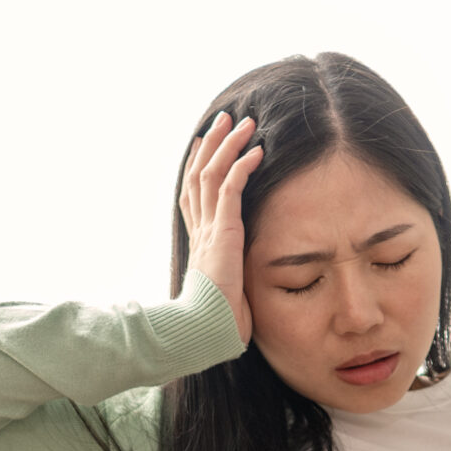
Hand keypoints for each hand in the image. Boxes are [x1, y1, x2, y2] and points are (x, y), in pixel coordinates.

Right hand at [179, 110, 262, 345]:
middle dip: (212, 145)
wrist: (203, 331)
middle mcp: (200, 231)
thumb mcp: (228, 292)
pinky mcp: (222, 231)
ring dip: (228, 145)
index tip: (206, 144)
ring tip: (244, 123)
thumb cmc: (216, 322)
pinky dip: (242, 166)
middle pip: (199, 175)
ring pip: (213, 174)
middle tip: (225, 120)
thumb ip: (234, 279)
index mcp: (199, 243)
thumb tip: (243, 289)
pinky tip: (256, 151)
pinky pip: (231, 189)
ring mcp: (208, 229)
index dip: (199, 166)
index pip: (194, 195)